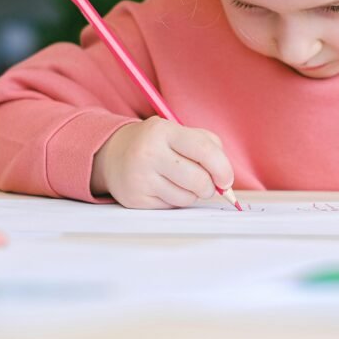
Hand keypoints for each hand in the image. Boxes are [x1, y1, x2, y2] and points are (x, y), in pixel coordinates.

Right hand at [91, 117, 234, 208]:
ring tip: (181, 182)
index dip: (223, 168)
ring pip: (187, 197)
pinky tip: (165, 188)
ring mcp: (141, 178)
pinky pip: (172, 207)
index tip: (226, 179)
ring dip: (192, 194)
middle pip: (199, 180)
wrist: (112, 155)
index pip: (204, 150)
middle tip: (207, 184)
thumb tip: (225, 180)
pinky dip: (176, 200)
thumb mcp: (177, 131)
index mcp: (164, 131)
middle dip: (210, 187)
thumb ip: (206, 146)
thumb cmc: (155, 143)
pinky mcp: (136, 199)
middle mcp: (149, 153)